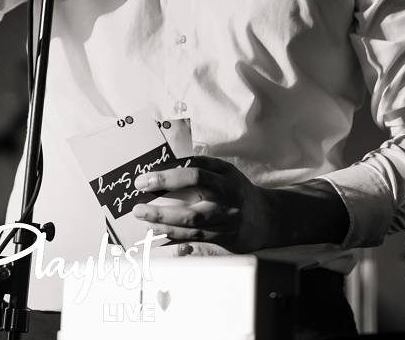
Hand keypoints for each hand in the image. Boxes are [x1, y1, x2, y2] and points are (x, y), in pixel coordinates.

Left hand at [128, 157, 348, 253]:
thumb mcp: (224, 171)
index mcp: (226, 177)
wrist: (267, 218)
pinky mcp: (223, 238)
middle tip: (137, 206)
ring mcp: (226, 221)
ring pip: (191, 226)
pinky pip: (194, 239)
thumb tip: (163, 166)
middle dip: (160, 208)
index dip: (166, 177)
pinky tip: (156, 234)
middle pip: (191, 208)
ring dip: (163, 224)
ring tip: (143, 219)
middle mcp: (227, 199)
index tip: (143, 181)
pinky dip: (173, 237)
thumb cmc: (236, 189)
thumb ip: (198, 165)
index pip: (193, 175)